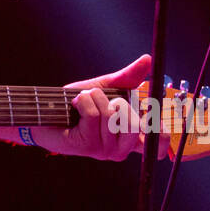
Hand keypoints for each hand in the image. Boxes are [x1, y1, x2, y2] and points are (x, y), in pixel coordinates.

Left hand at [35, 54, 160, 160]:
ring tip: (84, 100)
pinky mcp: (88, 146)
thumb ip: (129, 77)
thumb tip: (148, 60)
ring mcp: (105, 150)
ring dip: (95, 98)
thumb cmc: (78, 103)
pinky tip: (76, 105)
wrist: (48, 110)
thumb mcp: (107, 87)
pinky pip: (93, 115)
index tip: (153, 114)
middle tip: (104, 100)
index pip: (157, 145)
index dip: (161, 132)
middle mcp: (120, 148)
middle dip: (117, 103)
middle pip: (134, 125)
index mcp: (130, 137)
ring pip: (111, 116)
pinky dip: (83, 101)